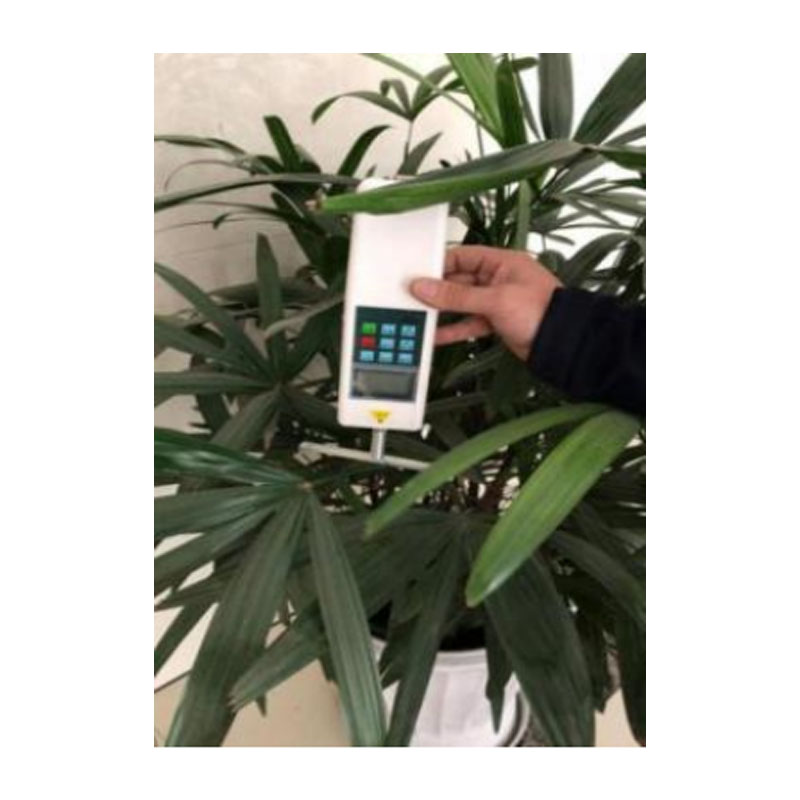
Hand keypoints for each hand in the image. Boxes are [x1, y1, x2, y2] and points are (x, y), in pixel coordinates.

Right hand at [410, 245, 561, 360]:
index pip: (461, 256)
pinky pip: (469, 322)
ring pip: (462, 303)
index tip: (417, 276)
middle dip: (436, 291)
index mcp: (501, 261)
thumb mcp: (495, 299)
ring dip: (442, 312)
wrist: (563, 344)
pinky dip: (454, 329)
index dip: (438, 265)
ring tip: (420, 317)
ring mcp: (496, 301)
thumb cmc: (541, 312)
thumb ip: (457, 295)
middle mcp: (498, 278)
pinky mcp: (496, 322)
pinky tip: (437, 336)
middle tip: (412, 298)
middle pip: (458, 280)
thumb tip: (425, 287)